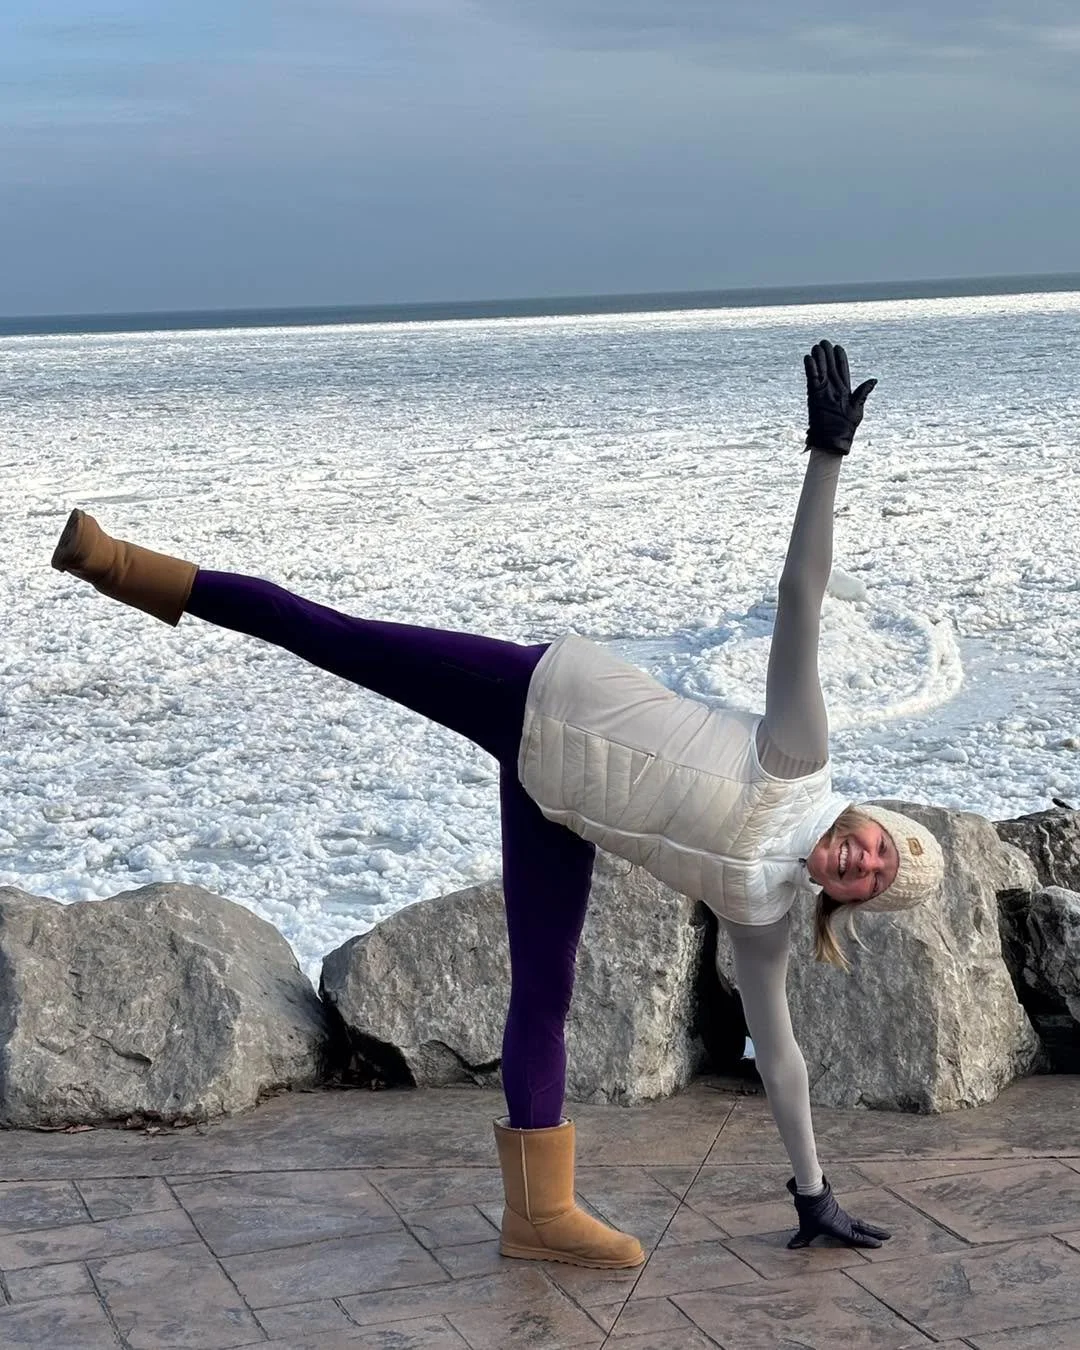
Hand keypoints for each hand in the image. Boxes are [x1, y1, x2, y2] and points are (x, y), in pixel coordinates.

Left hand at [786, 1177, 891, 1248]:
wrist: (811, 1192)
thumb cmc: (809, 1211)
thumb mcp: (806, 1227)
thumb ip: (801, 1238)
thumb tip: (790, 1247)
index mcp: (839, 1228)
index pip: (855, 1237)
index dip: (867, 1242)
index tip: (879, 1245)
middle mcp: (844, 1222)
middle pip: (863, 1229)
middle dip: (875, 1233)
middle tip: (889, 1237)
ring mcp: (843, 1217)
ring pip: (861, 1224)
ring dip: (872, 1229)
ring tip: (883, 1233)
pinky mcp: (840, 1213)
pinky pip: (855, 1221)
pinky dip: (862, 1225)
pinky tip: (864, 1227)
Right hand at [804, 339, 876, 454]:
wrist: (833, 441)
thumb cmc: (846, 428)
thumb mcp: (858, 408)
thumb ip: (862, 392)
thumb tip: (873, 380)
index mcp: (845, 390)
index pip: (842, 369)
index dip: (840, 358)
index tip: (838, 347)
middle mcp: (832, 388)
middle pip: (829, 367)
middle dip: (827, 354)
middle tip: (824, 342)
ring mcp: (822, 391)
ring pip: (820, 370)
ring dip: (818, 359)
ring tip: (816, 347)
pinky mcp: (813, 395)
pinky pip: (811, 379)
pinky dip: (810, 369)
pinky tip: (809, 358)